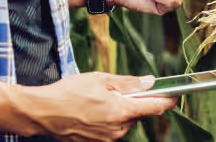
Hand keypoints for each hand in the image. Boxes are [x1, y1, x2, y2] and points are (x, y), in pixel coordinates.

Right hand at [13, 72, 175, 141]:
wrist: (42, 113)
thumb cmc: (68, 93)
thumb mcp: (100, 80)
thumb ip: (128, 83)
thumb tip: (149, 82)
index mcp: (122, 111)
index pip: (154, 108)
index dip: (167, 101)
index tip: (174, 96)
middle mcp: (118, 129)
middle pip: (137, 115)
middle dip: (132, 103)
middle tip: (114, 91)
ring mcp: (107, 139)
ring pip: (123, 123)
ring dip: (117, 112)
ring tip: (96, 102)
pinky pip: (110, 131)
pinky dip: (106, 121)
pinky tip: (90, 112)